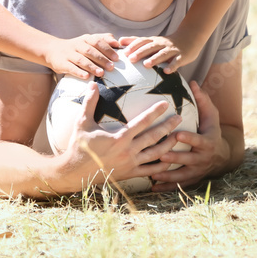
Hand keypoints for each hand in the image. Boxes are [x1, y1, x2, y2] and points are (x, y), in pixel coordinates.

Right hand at [44, 33, 120, 79]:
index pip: (97, 41)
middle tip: (112, 67)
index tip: (117, 57)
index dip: (108, 49)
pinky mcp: (62, 63)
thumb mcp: (88, 40)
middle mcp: (77, 45)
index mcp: (86, 39)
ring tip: (101, 73)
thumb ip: (103, 39)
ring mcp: (69, 54)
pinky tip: (86, 77)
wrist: (53, 50)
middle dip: (102, 59)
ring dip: (92, 66)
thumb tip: (117, 43)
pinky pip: (70, 68)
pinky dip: (79, 72)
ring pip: (81, 59)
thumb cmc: (77, 48)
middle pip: (90, 51)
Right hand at [61, 82, 180, 187]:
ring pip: (156, 154)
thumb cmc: (78, 146)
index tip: (166, 104)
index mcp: (119, 138)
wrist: (76, 173)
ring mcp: (131, 164)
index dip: (155, 112)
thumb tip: (93, 84)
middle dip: (168, 126)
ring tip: (179, 136)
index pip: (142, 122)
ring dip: (169, 144)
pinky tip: (170, 160)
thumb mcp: (82, 122)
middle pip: (154, 137)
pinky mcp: (130, 173)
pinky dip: (162, 166)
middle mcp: (128, 151)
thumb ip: (90, 103)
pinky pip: (150, 170)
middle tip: (180, 117)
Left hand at [119, 28, 202, 73]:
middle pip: (150, 47)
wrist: (189, 39)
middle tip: (131, 59)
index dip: (133, 46)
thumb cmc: (165, 44)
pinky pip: (177, 62)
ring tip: (146, 65)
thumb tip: (119, 40)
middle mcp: (162, 44)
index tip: (124, 52)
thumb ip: (136, 41)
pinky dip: (172, 66)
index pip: (142, 41)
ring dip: (154, 59)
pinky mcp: (182, 56)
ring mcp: (172, 50)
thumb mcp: (151, 41)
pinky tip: (167, 72)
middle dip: (140, 52)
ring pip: (163, 53)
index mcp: (153, 41)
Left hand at [150, 81, 228, 190]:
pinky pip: (178, 185)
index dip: (189, 139)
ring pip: (182, 175)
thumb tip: (193, 82)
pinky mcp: (191, 179)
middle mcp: (202, 159)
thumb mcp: (211, 116)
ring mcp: (197, 171)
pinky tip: (153, 187)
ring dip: (168, 176)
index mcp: (207, 143)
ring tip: (153, 174)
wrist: (223, 156)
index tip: (178, 135)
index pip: (198, 141)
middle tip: (160, 155)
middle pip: (188, 160)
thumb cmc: (212, 130)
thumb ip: (203, 100)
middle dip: (175, 158)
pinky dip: (166, 187)